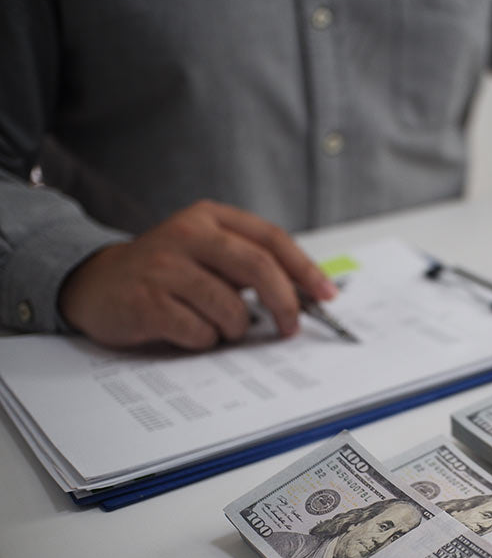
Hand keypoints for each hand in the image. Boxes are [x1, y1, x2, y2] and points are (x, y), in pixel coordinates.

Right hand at [58, 200, 336, 349]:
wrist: (97, 284)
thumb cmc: (168, 272)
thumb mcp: (209, 252)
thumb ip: (252, 264)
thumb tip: (310, 293)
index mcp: (210, 218)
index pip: (272, 238)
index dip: (305, 268)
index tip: (327, 295)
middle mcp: (188, 234)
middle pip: (258, 267)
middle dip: (285, 302)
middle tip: (291, 327)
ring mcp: (164, 266)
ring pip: (230, 307)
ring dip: (235, 328)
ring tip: (218, 326)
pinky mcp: (146, 300)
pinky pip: (199, 331)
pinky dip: (205, 340)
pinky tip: (188, 331)